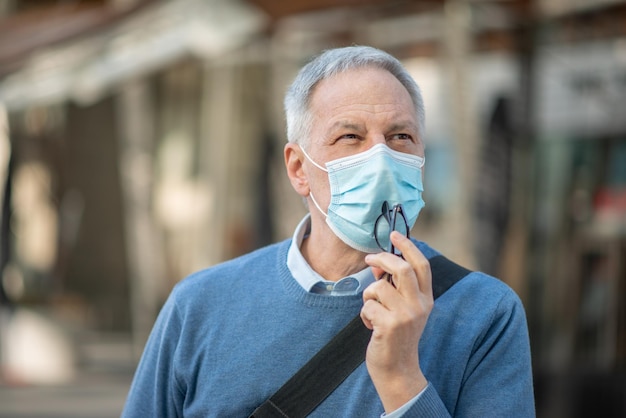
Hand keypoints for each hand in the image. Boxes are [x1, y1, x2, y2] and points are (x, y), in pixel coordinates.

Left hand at [360, 231, 433, 412]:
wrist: (398, 370)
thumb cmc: (396, 336)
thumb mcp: (403, 309)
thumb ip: (395, 287)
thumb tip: (377, 262)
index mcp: (426, 299)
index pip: (421, 265)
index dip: (408, 246)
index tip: (394, 234)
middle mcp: (420, 305)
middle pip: (401, 268)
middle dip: (381, 258)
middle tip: (369, 258)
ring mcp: (406, 315)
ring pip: (378, 287)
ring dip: (368, 296)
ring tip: (372, 311)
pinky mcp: (389, 325)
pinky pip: (367, 305)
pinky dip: (364, 314)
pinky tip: (370, 327)